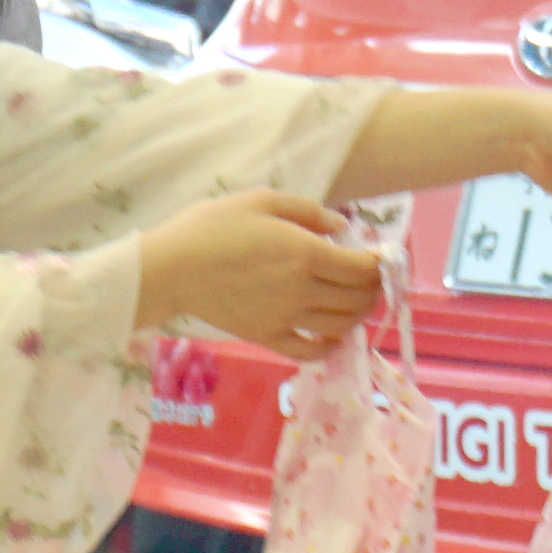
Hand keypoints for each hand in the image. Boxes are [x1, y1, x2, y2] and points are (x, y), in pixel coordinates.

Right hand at [140, 190, 390, 361]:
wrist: (172, 268)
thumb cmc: (213, 226)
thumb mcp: (262, 201)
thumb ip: (309, 212)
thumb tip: (342, 228)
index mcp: (305, 253)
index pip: (362, 268)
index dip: (379, 264)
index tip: (380, 256)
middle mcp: (303, 290)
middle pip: (358, 298)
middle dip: (373, 288)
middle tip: (369, 278)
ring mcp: (287, 318)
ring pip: (341, 325)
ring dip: (357, 314)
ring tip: (354, 301)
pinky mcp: (268, 337)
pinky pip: (311, 351)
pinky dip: (330, 345)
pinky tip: (332, 334)